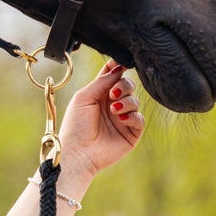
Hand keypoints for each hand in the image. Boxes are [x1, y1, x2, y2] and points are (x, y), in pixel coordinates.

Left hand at [56, 61, 144, 180]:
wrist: (78, 152)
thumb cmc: (76, 125)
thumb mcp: (84, 97)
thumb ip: (102, 81)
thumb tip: (118, 68)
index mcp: (99, 94)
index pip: (112, 75)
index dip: (118, 67)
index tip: (122, 63)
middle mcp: (112, 104)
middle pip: (128, 84)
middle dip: (124, 85)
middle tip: (113, 93)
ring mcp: (122, 118)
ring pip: (135, 100)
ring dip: (126, 102)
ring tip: (114, 110)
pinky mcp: (131, 133)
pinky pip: (139, 119)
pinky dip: (132, 116)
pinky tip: (121, 119)